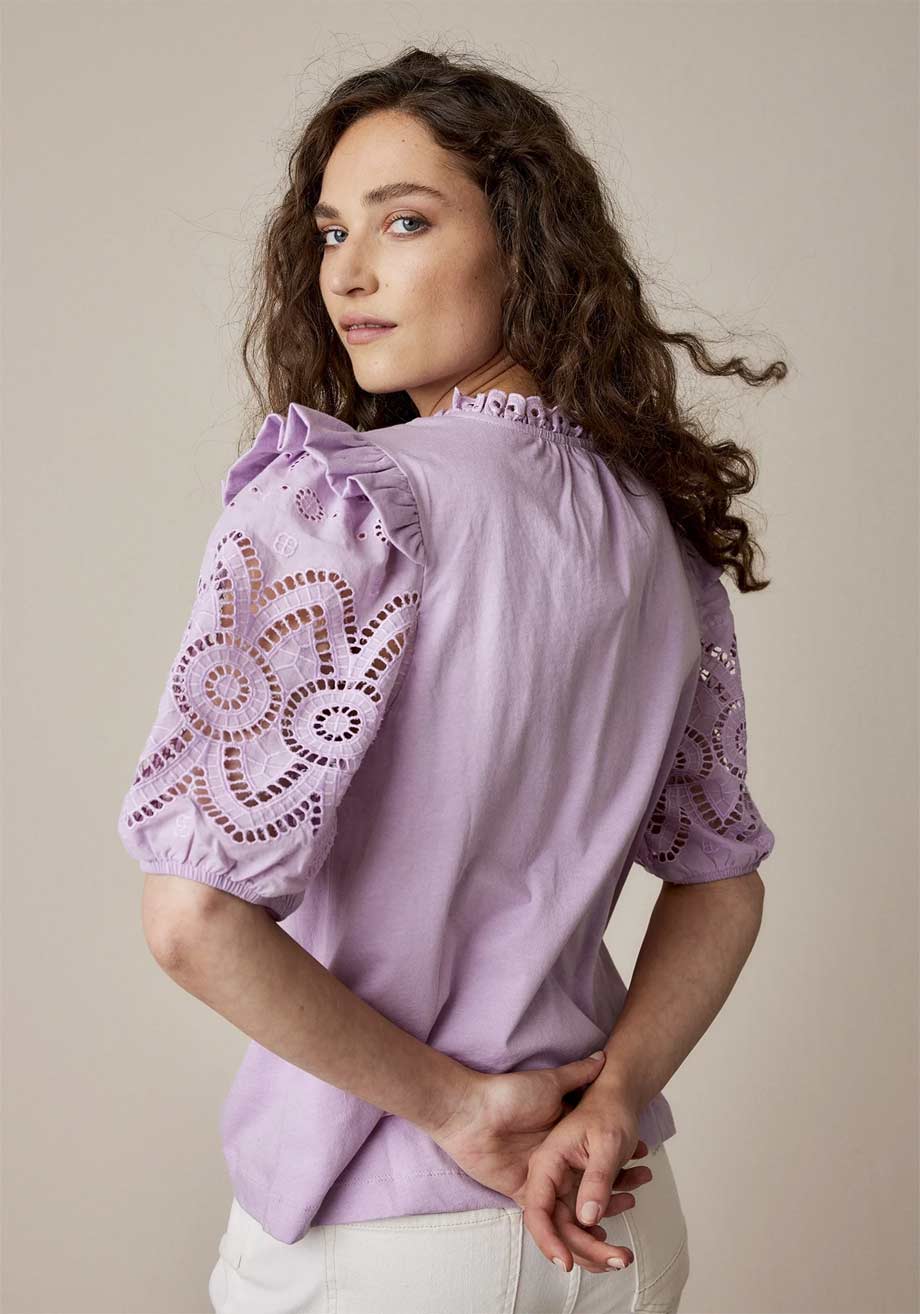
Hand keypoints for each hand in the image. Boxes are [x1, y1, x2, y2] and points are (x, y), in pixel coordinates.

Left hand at [429, 1052, 652, 1272]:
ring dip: (597, 1231)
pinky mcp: (522, 1195)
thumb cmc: (510, 1093)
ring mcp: (538, 1182)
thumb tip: (601, 1059)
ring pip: (573, 1216)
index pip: (596, 1165)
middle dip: (616, 1209)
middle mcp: (554, 1165)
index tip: (643, 1173)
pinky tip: (593, 1238)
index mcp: (562, 1143)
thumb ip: (576, 1077)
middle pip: (589, 1197)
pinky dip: (570, 1236)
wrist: (471, 1109)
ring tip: (623, 1235)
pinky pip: (550, 1223)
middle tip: (637, 1212)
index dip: (620, 1173)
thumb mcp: (550, 1083)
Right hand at [521, 1088, 648, 1272]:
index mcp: (547, 1163)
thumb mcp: (607, 1144)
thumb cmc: (610, 1110)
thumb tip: (588, 1221)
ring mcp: (564, 1181)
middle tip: (622, 1259)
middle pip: (561, 1225)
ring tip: (628, 1247)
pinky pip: (591, 1209)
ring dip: (603, 1238)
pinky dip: (612, 1209)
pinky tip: (633, 1196)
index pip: (538, 1212)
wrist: (619, 1092)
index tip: (569, 1265)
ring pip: (577, 1223)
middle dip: (590, 1249)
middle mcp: (550, 1176)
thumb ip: (597, 1181)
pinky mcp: (580, 1183)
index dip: (549, 1242)